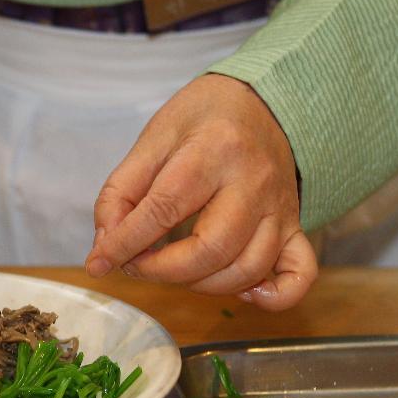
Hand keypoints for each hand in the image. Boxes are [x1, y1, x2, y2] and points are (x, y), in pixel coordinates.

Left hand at [86, 74, 316, 310]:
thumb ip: (121, 191)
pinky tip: (241, 292)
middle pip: (210, 249)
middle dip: (161, 271)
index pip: (163, 209)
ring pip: (246, 268)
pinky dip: (271, 295)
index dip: (125, 243)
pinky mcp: (295, 226)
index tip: (99, 261)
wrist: (262, 101)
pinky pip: (298, 273)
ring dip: (200, 285)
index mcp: (214, 150)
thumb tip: (105, 245)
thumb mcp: (152, 139)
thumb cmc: (202, 120)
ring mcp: (280, 208)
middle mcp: (254, 182)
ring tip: (173, 269)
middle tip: (136, 264)